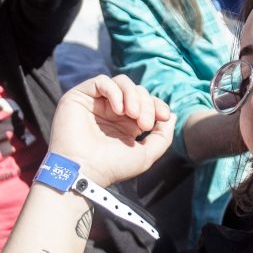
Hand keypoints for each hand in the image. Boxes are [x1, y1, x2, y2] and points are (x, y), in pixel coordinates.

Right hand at [48, 75, 173, 187]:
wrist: (83, 171)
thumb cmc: (112, 167)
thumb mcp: (146, 154)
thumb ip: (162, 136)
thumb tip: (172, 116)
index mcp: (125, 123)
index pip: (146, 102)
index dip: (157, 105)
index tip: (164, 116)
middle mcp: (110, 111)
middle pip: (136, 91)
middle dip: (146, 104)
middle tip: (144, 124)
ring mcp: (95, 102)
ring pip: (121, 82)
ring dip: (133, 95)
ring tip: (133, 115)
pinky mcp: (80, 96)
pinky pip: (102, 81)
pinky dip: (114, 92)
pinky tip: (117, 110)